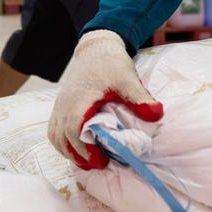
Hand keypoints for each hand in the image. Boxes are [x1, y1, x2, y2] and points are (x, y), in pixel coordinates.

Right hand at [48, 30, 162, 169]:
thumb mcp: (127, 80)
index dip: (84, 149)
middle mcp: (64, 105)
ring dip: (68, 150)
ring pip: (54, 136)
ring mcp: (60, 105)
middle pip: (61, 138)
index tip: (101, 160)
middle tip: (98, 164)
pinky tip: (78, 147)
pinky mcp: (60, 106)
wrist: (96, 47)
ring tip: (88, 159)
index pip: (72, 130)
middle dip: (77, 155)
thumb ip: (140, 98)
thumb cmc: (111, 64)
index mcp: (79, 100)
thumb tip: (157, 115)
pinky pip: (54, 129)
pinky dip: (63, 142)